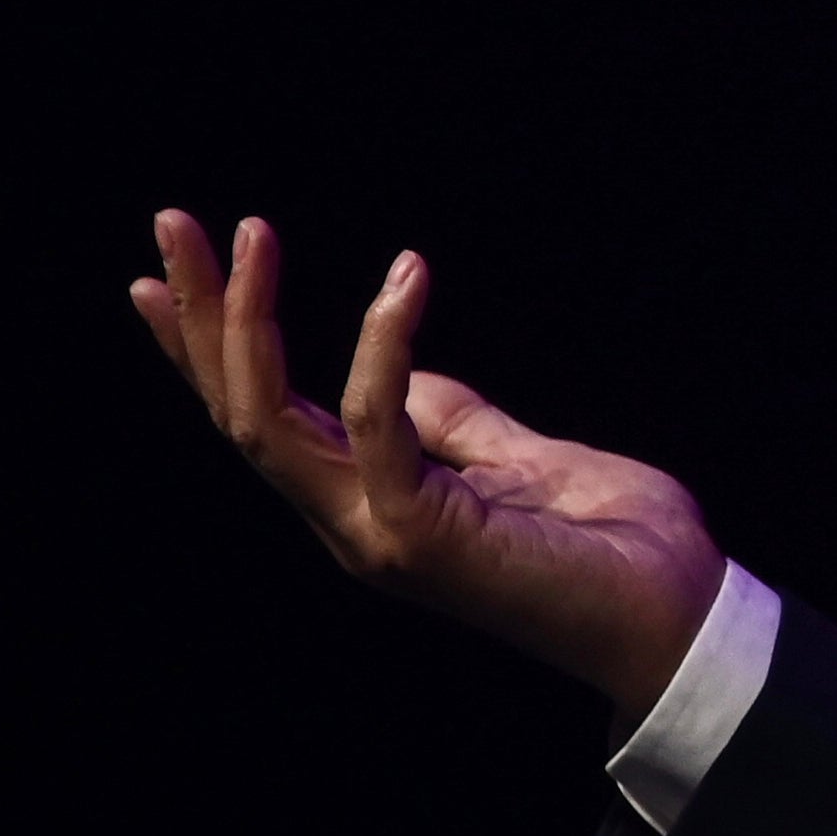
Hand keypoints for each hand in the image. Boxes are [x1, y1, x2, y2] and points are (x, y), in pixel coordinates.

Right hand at [129, 209, 726, 720]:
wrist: (679, 615)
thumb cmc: (615, 542)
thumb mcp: (523, 458)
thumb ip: (456, 422)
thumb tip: (408, 374)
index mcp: (366, 500)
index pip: (260, 416)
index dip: (205, 348)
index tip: (157, 275)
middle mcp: (351, 521)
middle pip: (238, 412)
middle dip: (200, 316)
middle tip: (172, 220)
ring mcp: (376, 535)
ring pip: (266, 424)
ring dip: (246, 321)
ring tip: (253, 232)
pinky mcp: (420, 538)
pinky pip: (377, 427)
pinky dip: (383, 346)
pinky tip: (407, 277)